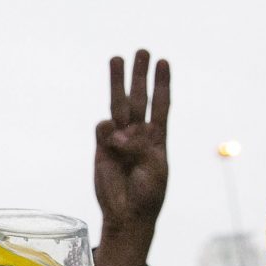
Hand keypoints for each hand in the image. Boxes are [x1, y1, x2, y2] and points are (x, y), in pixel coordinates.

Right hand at [94, 50, 169, 265]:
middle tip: (141, 51)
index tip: (163, 62)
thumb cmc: (148, 193)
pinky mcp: (102, 146)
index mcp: (157, 137)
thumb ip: (141, 147)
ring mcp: (119, 138)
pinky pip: (103, 128)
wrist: (127, 214)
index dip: (162, 83)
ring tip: (116, 58)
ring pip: (118, 104)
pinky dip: (107, 128)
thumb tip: (120, 133)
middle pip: (139, 97)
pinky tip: (112, 138)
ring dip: (118, 81)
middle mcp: (138, 133)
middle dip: (140, 75)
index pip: (161, 104)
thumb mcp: (155, 170)